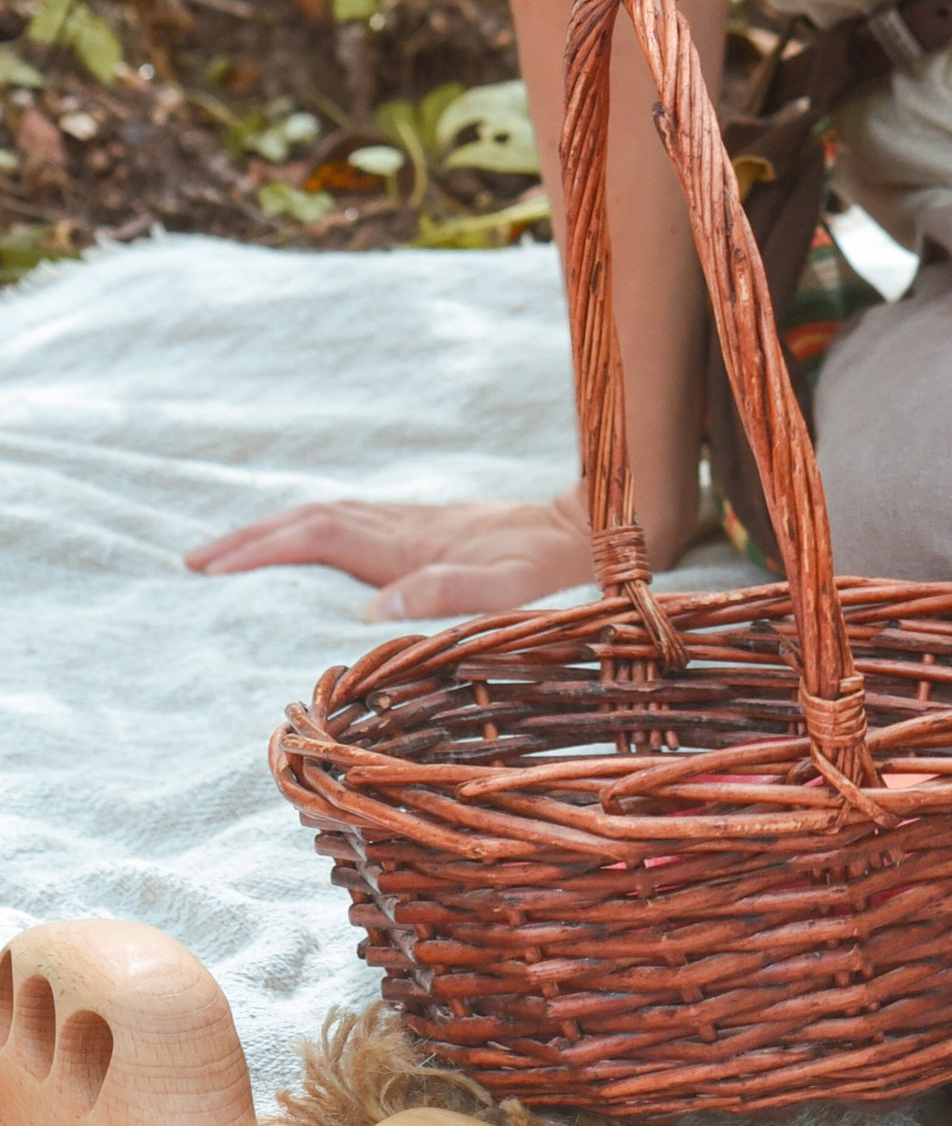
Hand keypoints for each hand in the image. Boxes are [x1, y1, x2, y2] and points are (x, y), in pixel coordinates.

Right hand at [186, 489, 598, 623]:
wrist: (585, 528)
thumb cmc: (548, 572)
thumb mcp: (508, 592)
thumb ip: (448, 594)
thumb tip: (374, 609)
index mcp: (408, 545)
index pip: (318, 538)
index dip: (264, 551)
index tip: (213, 572)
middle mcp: (402, 526)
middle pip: (309, 519)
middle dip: (249, 540)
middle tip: (192, 563)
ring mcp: (412, 522)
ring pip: (325, 516)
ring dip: (272, 531)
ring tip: (225, 555)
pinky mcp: (425, 526)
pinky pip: (347, 522)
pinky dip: (307, 529)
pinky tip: (300, 545)